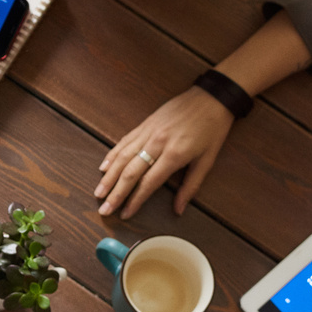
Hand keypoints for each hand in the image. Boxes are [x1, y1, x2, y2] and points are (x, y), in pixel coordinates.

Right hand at [96, 87, 235, 218]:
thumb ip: (191, 186)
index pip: (148, 183)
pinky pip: (124, 141)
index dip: (135, 200)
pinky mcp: (144, 124)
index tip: (126, 214)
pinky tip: (103, 167)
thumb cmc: (213, 129)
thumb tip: (179, 209)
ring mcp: (148, 132)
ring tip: (98, 192)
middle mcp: (157, 143)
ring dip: (108, 177)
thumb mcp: (208, 160)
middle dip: (115, 194)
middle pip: (130, 172)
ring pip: (122, 157)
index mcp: (175, 154)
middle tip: (104, 209)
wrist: (211, 97)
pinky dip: (112, 155)